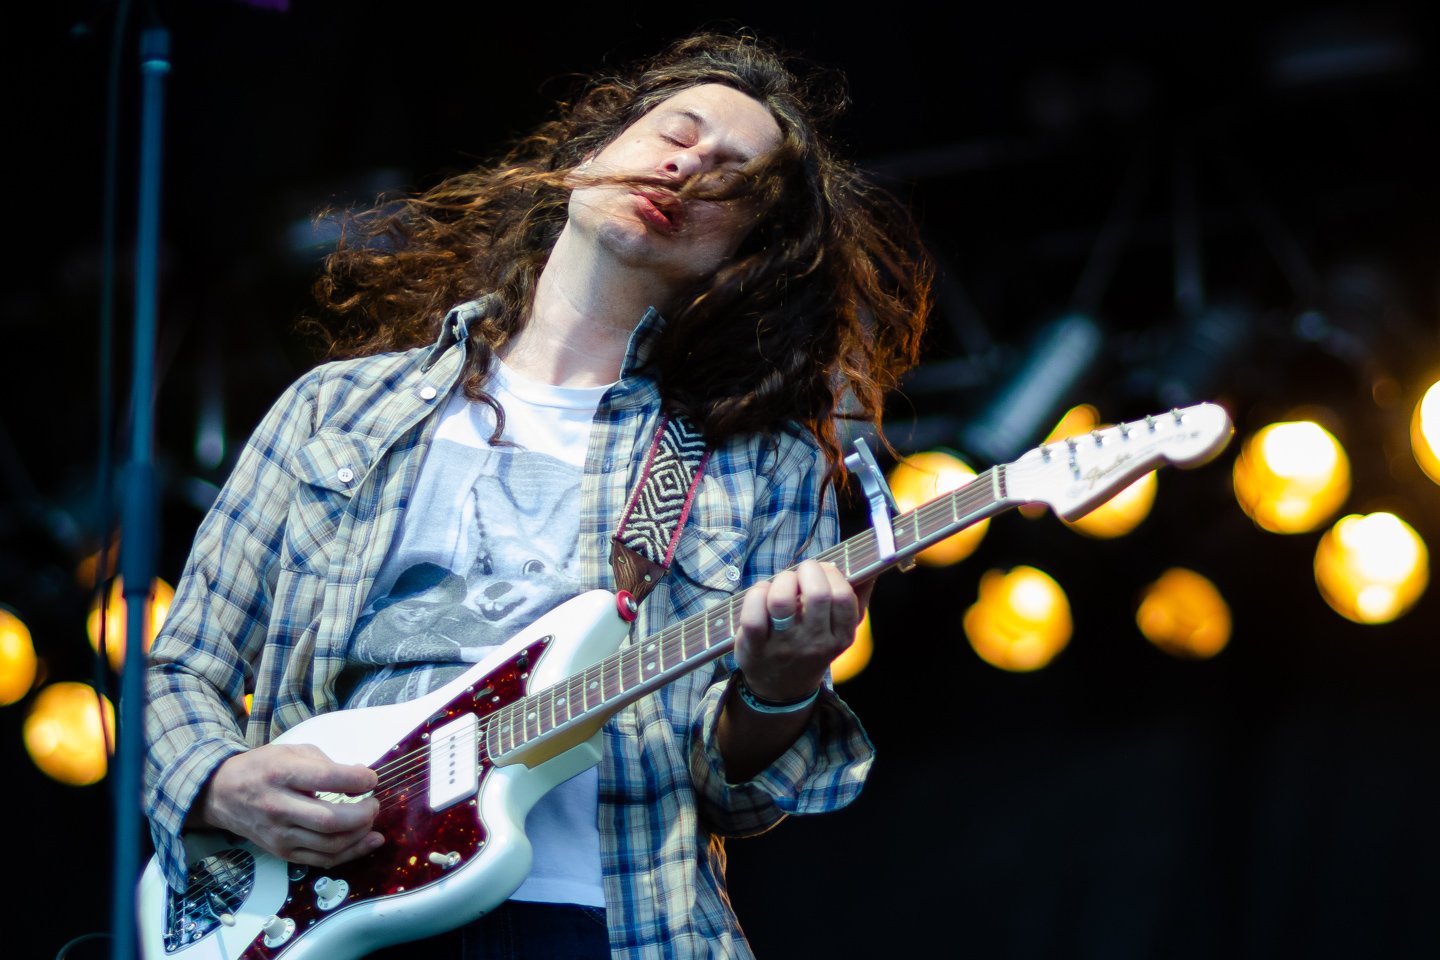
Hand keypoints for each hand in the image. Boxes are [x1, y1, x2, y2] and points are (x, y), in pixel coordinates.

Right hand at [193, 743, 382, 866]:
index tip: (371, 779)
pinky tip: (369, 841)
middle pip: (330, 820)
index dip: (358, 779)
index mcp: (281, 774)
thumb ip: (327, 763)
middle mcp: (278, 807)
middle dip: (363, 814)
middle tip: (374, 803)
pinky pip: (322, 860)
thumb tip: (361, 777)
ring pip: (330, 844)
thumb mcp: (292, 752)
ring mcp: (279, 835)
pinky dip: (351, 852)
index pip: (327, 779)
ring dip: (360, 834)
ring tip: (370, 819)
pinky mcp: (282, 853)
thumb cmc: (263, 768)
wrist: (222, 794)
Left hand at [735, 559, 872, 701]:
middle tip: (801, 574)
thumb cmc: (813, 647)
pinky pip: (753, 614)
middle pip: (816, 594)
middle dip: (807, 570)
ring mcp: (784, 646)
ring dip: (781, 581)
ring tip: (781, 584)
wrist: (782, 689)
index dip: (832, 574)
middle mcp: (814, 643)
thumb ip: (857, 598)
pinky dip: (756, 594)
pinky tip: (761, 594)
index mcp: (841, 637)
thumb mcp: (840, 630)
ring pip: (781, 600)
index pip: (843, 596)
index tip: (823, 570)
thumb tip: (868, 568)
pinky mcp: (755, 647)